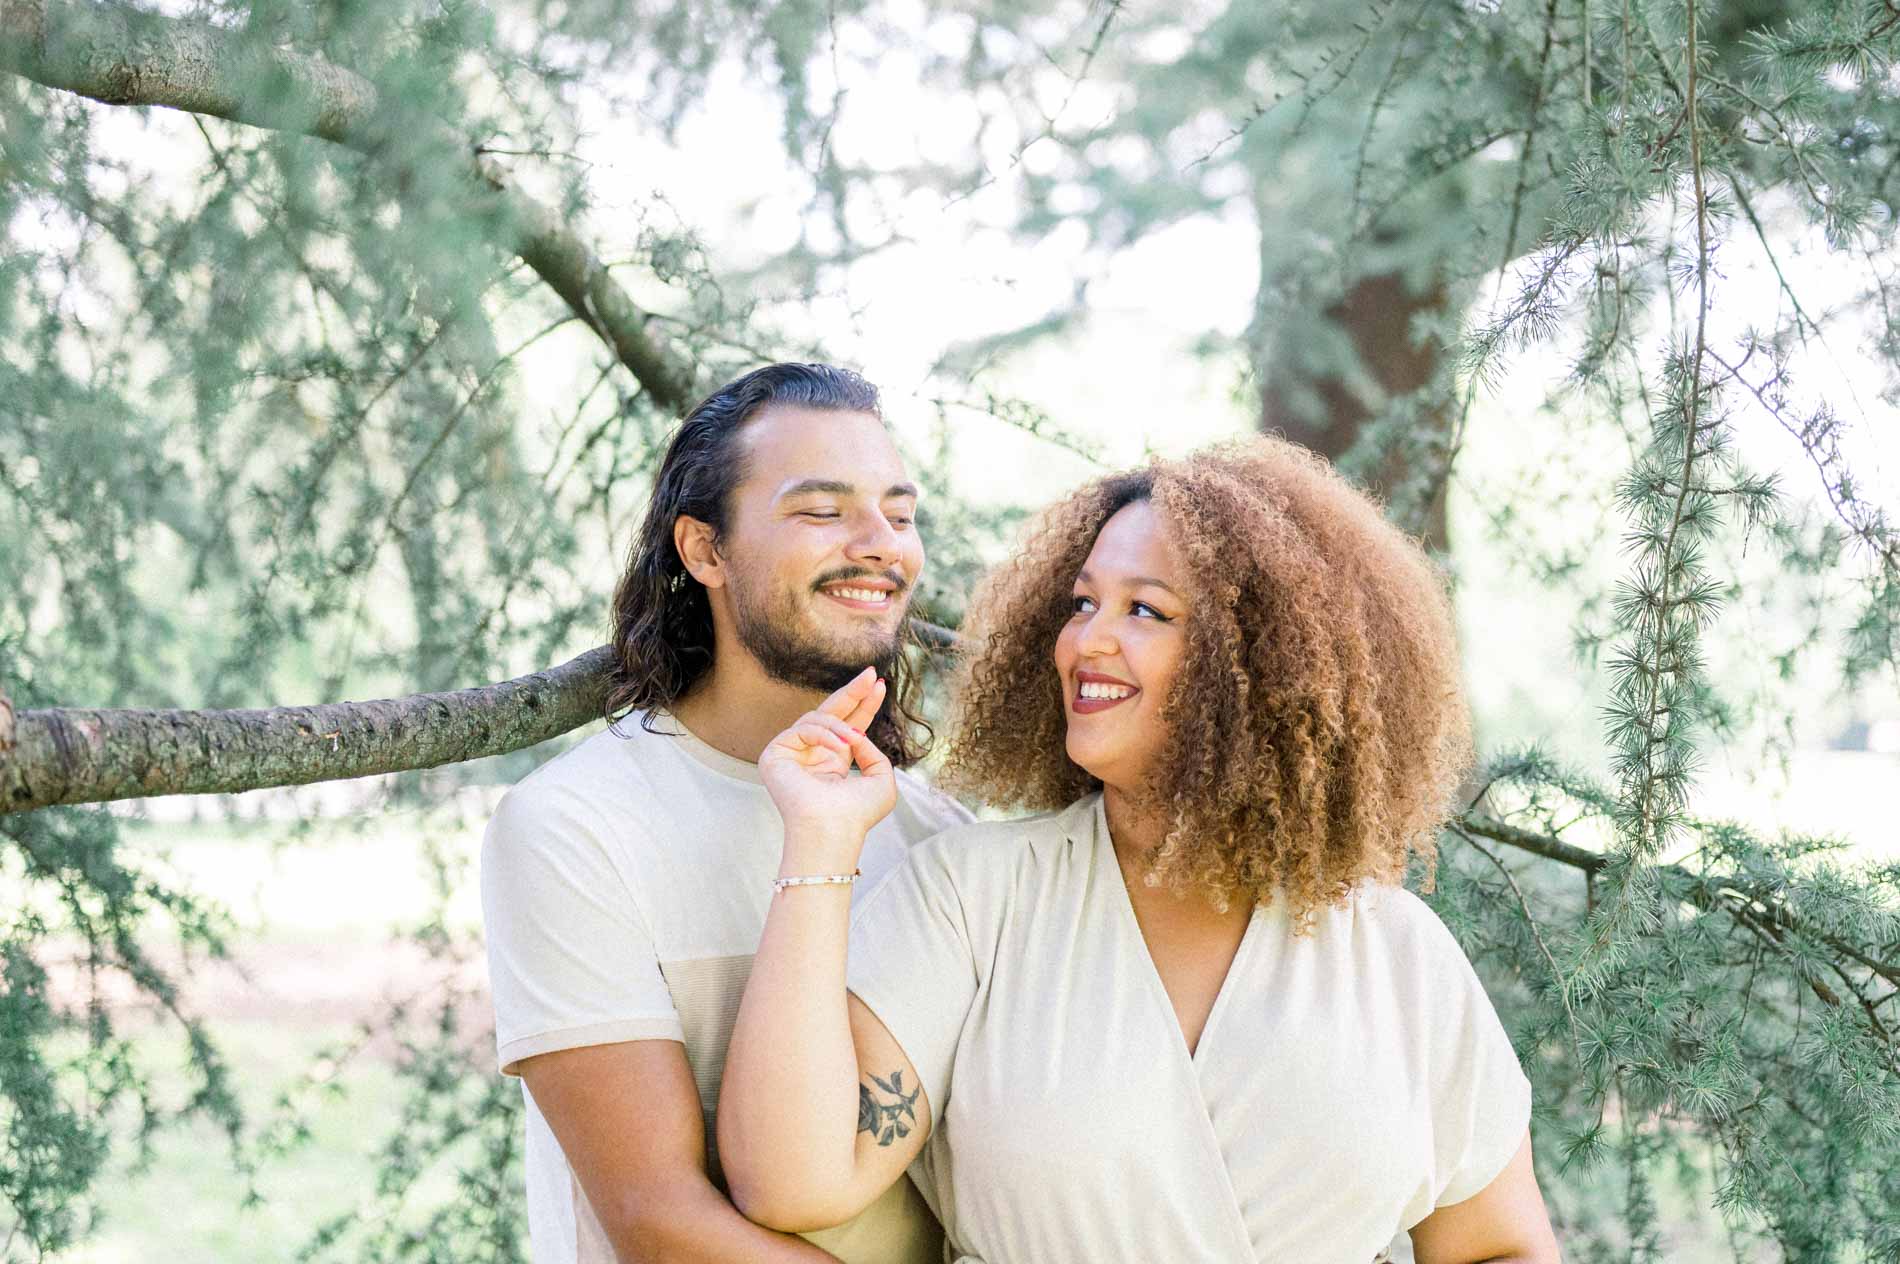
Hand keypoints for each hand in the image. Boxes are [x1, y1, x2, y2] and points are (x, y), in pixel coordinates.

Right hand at [758, 668, 893, 871]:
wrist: (834, 829)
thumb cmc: (858, 814)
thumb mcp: (881, 779)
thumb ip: (874, 752)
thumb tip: (857, 733)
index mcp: (832, 763)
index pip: (847, 726)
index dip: (863, 705)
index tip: (880, 684)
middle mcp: (810, 756)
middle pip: (830, 713)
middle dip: (852, 693)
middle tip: (870, 675)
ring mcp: (792, 754)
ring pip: (817, 718)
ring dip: (842, 725)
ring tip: (856, 738)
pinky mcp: (775, 753)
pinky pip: (803, 728)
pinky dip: (826, 734)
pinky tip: (841, 746)